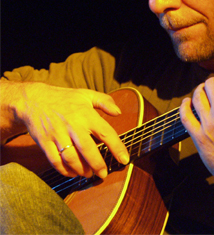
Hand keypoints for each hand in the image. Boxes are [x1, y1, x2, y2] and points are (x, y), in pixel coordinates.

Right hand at [13, 83, 128, 177]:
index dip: (116, 147)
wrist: (33, 99)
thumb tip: (119, 112)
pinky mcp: (44, 142)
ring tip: (88, 174)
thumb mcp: (86, 94)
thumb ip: (104, 101)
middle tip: (103, 174)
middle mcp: (73, 125)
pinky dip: (64, 170)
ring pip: (70, 157)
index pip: (105, 132)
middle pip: (88, 149)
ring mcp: (57, 134)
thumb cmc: (64, 98)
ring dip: (81, 169)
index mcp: (86, 114)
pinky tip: (72, 173)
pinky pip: (55, 160)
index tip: (124, 159)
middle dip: (97, 164)